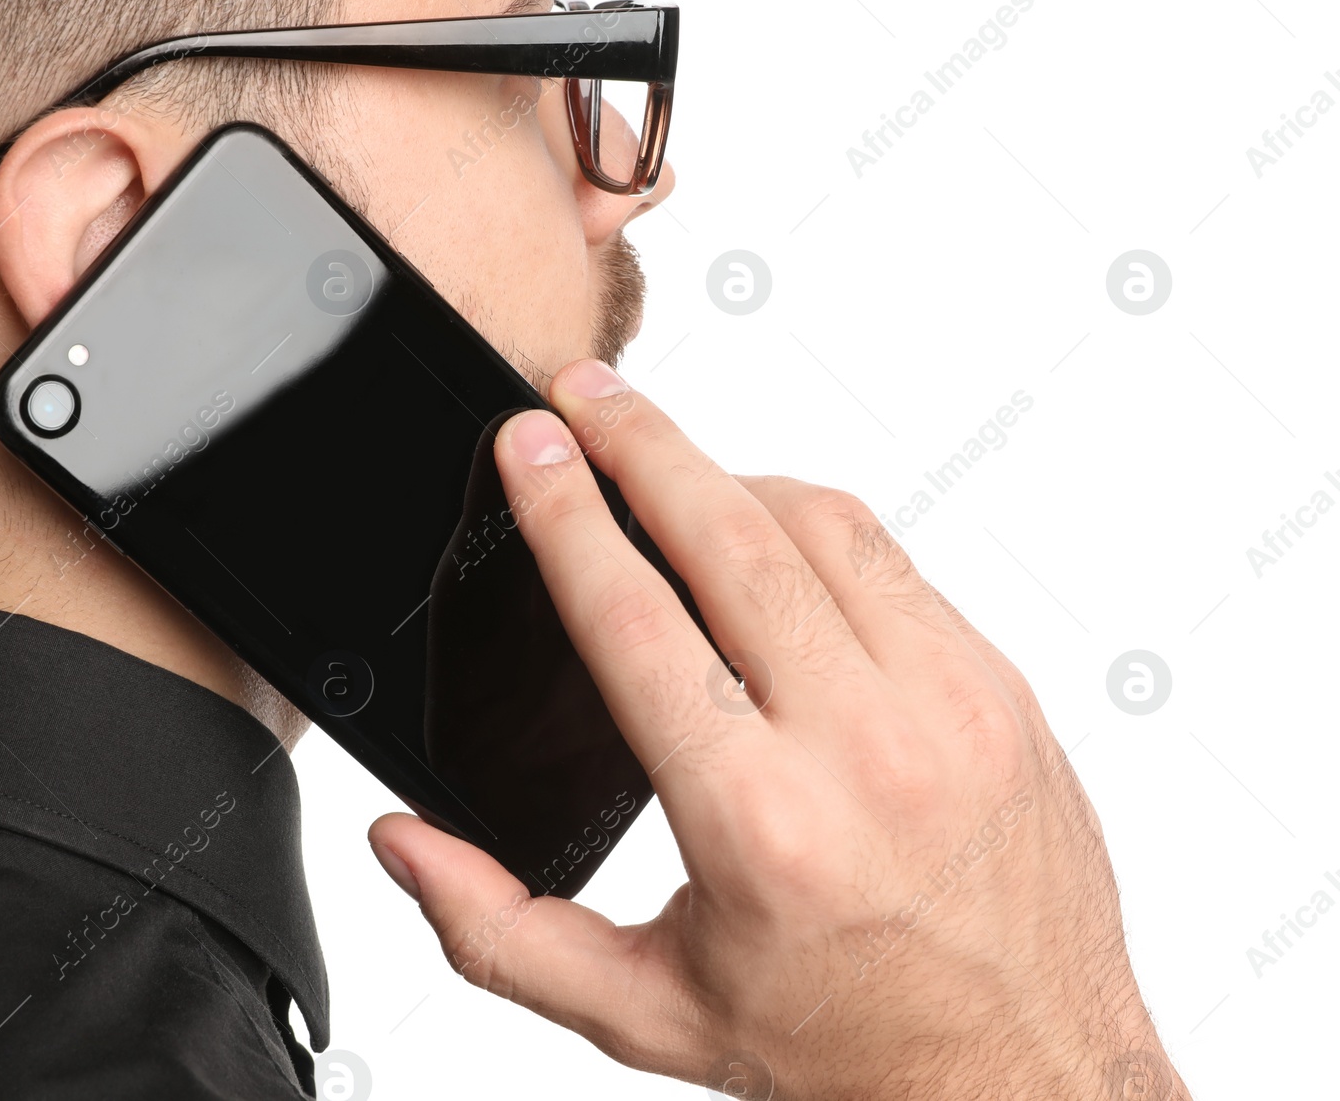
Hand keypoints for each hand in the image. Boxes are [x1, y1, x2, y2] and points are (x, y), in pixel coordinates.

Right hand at [369, 359, 1188, 1100]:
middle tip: (583, 394)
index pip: (637, 620)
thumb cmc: (842, 1045)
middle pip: (729, 535)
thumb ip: (500, 929)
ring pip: (820, 523)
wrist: (1024, 1075)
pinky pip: (892, 561)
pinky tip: (768, 534)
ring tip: (663, 459)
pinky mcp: (997, 689)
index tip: (528, 446)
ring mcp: (948, 706)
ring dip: (729, 473)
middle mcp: (863, 747)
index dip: (566, 517)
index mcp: (758, 823)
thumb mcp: (645, 1008)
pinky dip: (813, 526)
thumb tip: (403, 844)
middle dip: (640, 442)